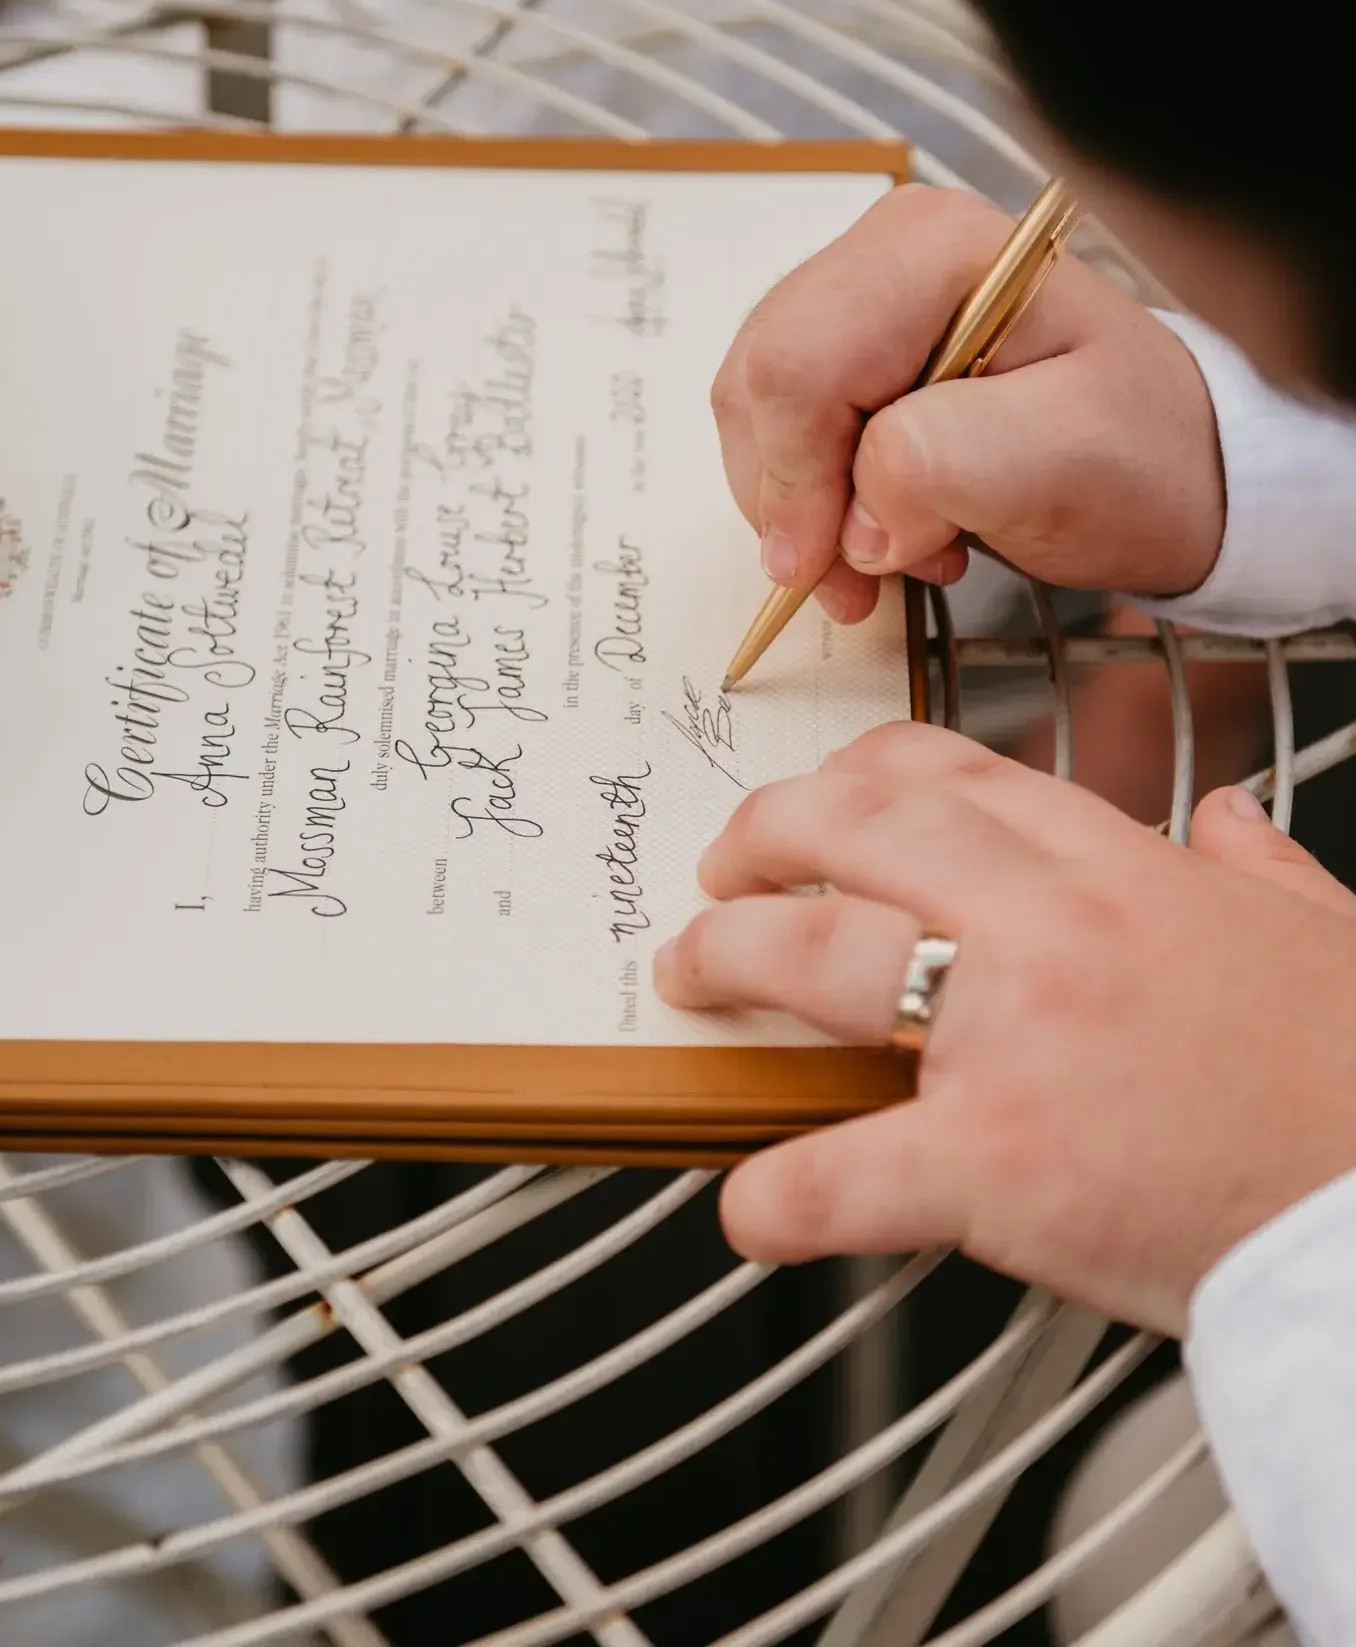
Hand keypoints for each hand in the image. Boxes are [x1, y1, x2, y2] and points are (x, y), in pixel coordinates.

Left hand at [654, 722, 1355, 1333]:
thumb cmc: (1352, 1083)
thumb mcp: (1318, 933)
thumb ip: (1259, 865)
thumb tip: (1231, 821)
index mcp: (1120, 869)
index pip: (953, 774)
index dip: (857, 778)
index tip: (818, 800)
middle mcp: (1050, 929)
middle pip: (858, 831)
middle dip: (761, 837)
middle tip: (719, 873)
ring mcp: (1011, 1039)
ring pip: (819, 957)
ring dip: (729, 959)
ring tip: (691, 977)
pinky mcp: (995, 1166)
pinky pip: (844, 1170)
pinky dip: (778, 1193)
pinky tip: (749, 1206)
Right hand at [710, 184, 1224, 621]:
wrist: (1174, 462)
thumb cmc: (1139, 453)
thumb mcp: (1069, 460)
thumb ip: (949, 466)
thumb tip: (857, 518)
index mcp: (934, 250)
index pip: (798, 364)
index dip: (794, 478)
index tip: (829, 567)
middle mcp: (885, 251)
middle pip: (762, 382)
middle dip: (793, 499)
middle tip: (859, 580)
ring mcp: (861, 293)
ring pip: (758, 408)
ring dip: (801, 506)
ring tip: (892, 553)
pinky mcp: (850, 343)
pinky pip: (781, 424)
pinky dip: (814, 495)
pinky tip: (885, 526)